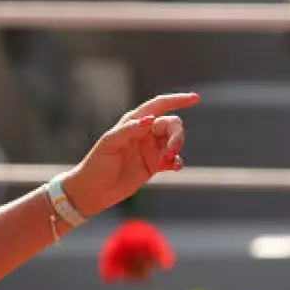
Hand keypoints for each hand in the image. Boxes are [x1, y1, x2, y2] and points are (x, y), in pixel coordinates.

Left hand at [62, 93, 195, 216]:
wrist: (94, 190)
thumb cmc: (97, 164)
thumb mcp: (109, 144)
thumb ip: (129, 130)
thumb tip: (149, 119)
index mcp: (132, 122)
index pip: (158, 106)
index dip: (176, 100)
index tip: (195, 98)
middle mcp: (143, 132)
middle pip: (171, 124)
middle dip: (177, 135)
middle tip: (172, 151)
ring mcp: (150, 148)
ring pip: (174, 141)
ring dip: (176, 148)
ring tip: (166, 162)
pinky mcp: (154, 165)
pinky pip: (174, 159)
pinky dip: (177, 161)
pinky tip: (173, 167)